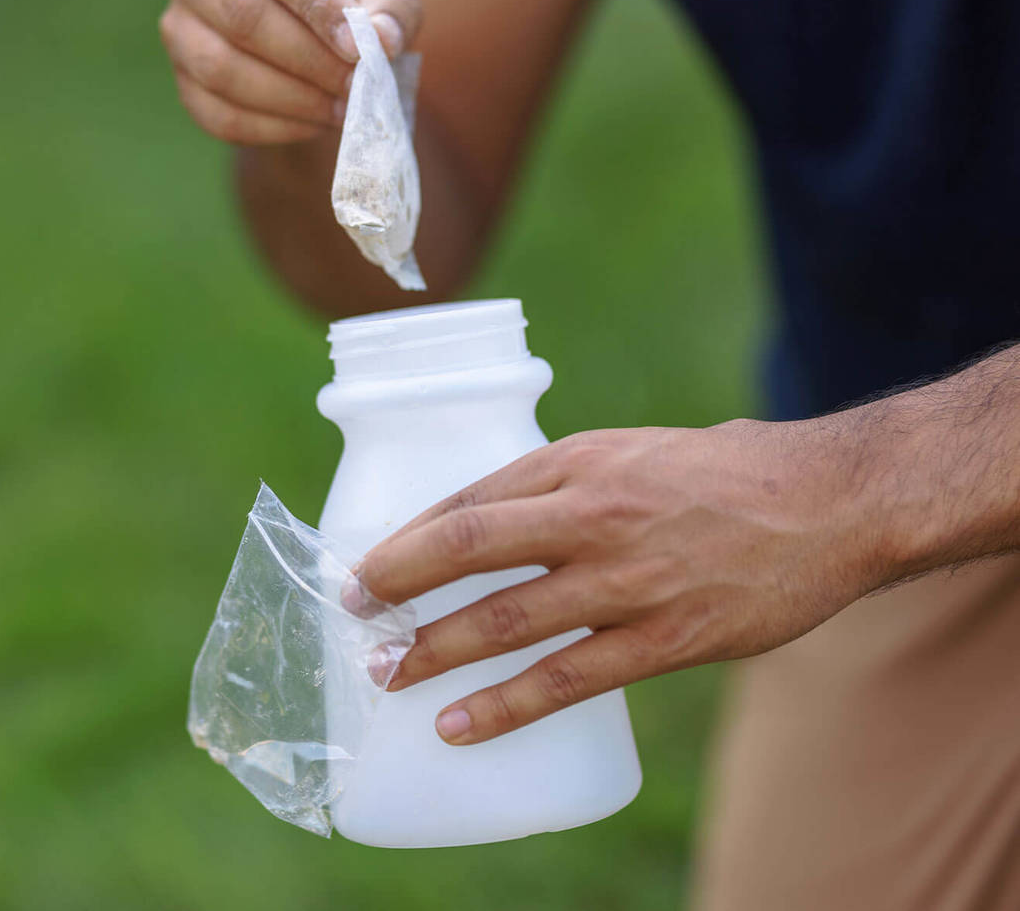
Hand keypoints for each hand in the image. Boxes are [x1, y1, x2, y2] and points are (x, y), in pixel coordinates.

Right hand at [160, 0, 421, 144]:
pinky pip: (219, 115)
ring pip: (222, 69)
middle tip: (356, 88)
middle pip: (242, 15)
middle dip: (308, 60)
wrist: (312, 31)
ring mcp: (178, 24)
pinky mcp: (182, 80)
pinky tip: (315, 124)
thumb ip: (391, 12)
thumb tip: (382, 41)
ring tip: (342, 110)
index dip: (318, 6)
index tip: (359, 49)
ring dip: (291, 99)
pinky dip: (273, 128)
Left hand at [354, 420, 892, 744]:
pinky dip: (504, 707)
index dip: (410, 535)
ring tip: (387, 673)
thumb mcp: (630, 453)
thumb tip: (497, 523)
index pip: (470, 498)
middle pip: (468, 549)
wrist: (825, 502)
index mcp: (580, 460)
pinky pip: (566, 680)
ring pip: (506, 619)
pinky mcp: (664, 638)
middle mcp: (593, 513)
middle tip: (354, 612)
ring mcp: (627, 579)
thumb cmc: (721, 473)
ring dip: (435, 650)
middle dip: (398, 584)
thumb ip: (566, 484)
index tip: (371, 563)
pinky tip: (459, 726)